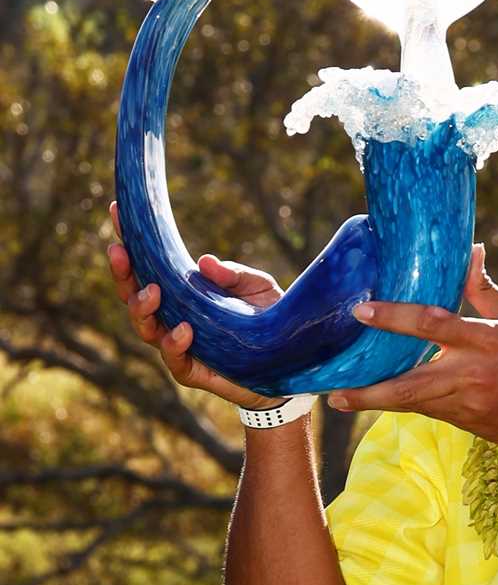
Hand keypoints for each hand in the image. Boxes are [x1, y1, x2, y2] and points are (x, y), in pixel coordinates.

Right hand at [106, 200, 286, 410]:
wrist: (291, 361)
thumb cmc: (270, 318)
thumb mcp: (257, 286)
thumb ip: (233, 274)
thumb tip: (203, 262)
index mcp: (182, 292)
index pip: (147, 266)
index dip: (130, 241)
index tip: (119, 211)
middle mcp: (173, 317)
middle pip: (134, 296)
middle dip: (123, 274)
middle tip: (120, 251)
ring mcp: (181, 346)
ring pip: (146, 328)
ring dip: (143, 308)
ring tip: (152, 292)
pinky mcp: (195, 372)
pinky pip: (176, 361)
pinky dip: (174, 344)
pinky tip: (184, 329)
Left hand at [326, 244, 497, 455]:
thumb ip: (485, 291)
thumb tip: (471, 251)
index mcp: (485, 342)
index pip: (431, 324)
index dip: (393, 317)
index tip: (361, 311)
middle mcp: (472, 376)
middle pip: (408, 386)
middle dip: (368, 392)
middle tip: (333, 392)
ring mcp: (469, 407)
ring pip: (414, 405)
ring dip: (379, 402)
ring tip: (344, 398)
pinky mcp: (470, 426)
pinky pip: (433, 412)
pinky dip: (411, 404)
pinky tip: (387, 400)